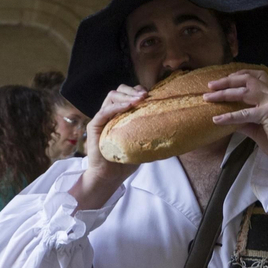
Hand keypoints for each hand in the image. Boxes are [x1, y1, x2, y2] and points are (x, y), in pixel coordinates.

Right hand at [71, 85, 146, 210]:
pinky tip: (128, 106)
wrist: (110, 176)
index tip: (151, 95)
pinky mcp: (94, 126)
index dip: (138, 92)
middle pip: (119, 91)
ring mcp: (102, 118)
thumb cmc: (125, 161)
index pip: (128, 95)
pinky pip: (104, 111)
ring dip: (127, 96)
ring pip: (112, 96)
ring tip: (139, 100)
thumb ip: (151, 133)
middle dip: (133, 90)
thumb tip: (173, 129)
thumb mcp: (142, 144)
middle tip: (145, 96)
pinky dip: (116, 106)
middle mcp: (110, 113)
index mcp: (120, 114)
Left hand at [202, 68, 267, 164]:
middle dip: (227, 80)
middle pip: (248, 79)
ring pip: (244, 92)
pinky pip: (245, 114)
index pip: (257, 76)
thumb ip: (246, 122)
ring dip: (224, 93)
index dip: (240, 74)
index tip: (225, 78)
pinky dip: (229, 116)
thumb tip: (229, 120)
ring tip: (208, 97)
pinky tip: (217, 119)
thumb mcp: (259, 129)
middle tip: (211, 85)